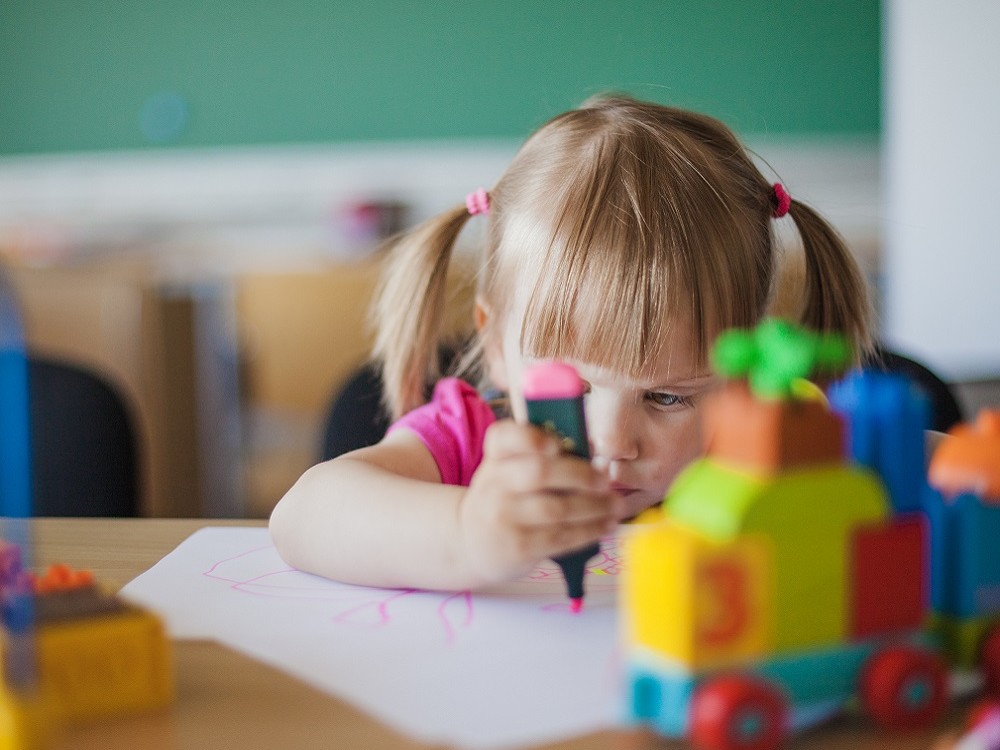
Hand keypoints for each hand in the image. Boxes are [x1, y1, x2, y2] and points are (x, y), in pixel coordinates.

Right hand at [457, 419, 619, 584]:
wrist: (471, 543)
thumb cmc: (505, 499)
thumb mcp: (508, 471)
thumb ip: (539, 459)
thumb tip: (593, 459)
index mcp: (496, 458)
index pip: (503, 437)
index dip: (530, 437)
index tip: (555, 444)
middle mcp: (495, 485)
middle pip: (539, 472)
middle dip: (580, 475)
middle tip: (605, 480)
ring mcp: (504, 517)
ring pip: (557, 509)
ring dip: (594, 507)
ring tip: (616, 505)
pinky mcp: (518, 547)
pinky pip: (561, 537)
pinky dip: (589, 530)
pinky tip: (605, 525)